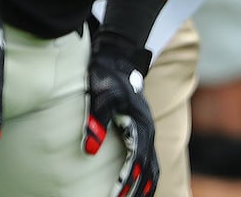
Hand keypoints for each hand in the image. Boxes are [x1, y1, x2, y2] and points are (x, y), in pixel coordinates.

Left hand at [84, 30, 158, 196]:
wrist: (116, 56)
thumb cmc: (105, 76)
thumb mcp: (98, 96)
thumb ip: (94, 122)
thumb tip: (89, 150)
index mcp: (140, 127)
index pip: (137, 164)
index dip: (128, 183)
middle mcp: (147, 132)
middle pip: (150, 171)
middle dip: (139, 191)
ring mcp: (146, 131)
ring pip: (152, 167)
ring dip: (144, 186)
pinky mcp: (140, 128)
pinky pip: (146, 158)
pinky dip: (144, 176)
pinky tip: (133, 184)